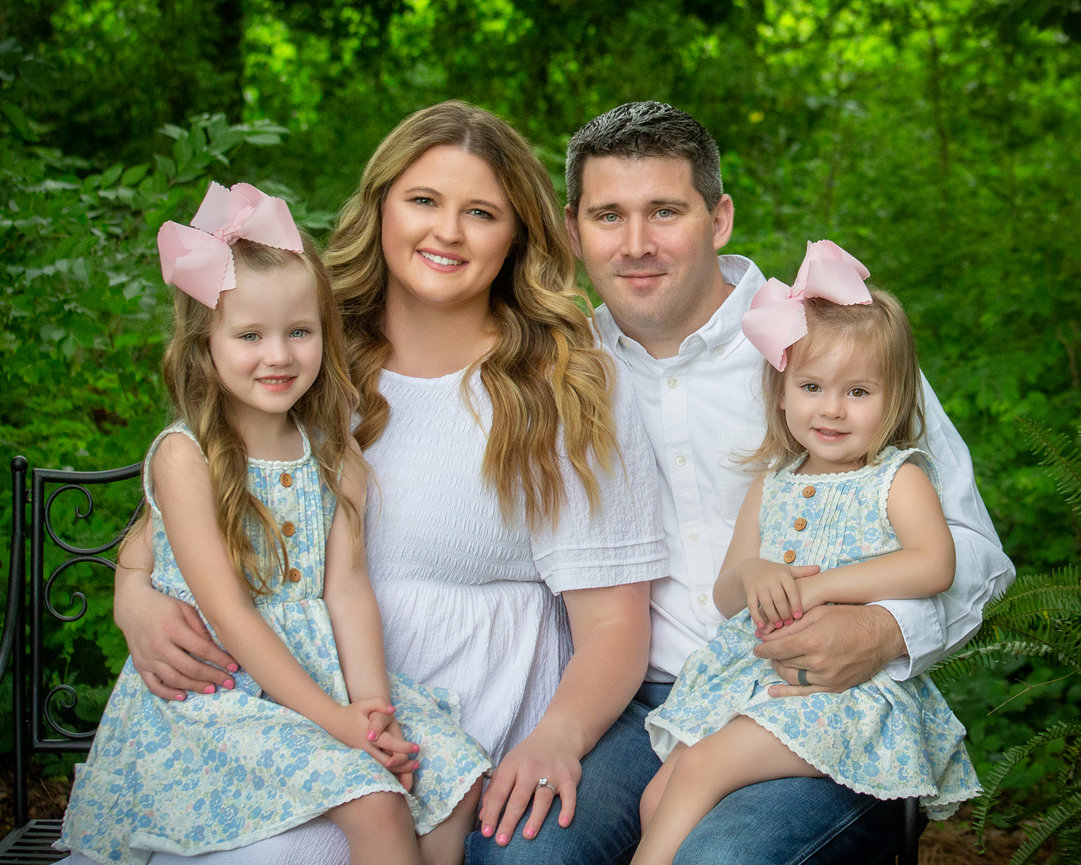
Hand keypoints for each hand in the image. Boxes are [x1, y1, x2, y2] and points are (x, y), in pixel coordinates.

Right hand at [118, 585, 237, 699]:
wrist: (132, 607)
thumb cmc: (164, 606)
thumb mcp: (185, 608)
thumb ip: (200, 627)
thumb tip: (214, 647)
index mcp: (173, 629)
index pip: (202, 649)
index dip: (220, 659)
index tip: (234, 666)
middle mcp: (159, 646)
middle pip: (190, 668)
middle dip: (212, 677)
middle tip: (229, 683)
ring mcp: (148, 658)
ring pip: (174, 679)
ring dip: (195, 687)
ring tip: (212, 689)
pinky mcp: (140, 666)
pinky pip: (154, 685)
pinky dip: (168, 693)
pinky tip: (183, 696)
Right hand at [331, 699, 419, 788]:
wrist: (335, 722)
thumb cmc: (352, 711)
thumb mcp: (365, 703)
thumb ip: (379, 704)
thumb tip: (393, 710)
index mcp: (368, 736)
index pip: (389, 743)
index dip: (403, 747)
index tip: (416, 748)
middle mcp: (366, 749)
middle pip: (387, 762)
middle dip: (403, 765)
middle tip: (417, 764)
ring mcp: (363, 756)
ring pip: (382, 769)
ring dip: (398, 770)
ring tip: (412, 768)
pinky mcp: (362, 759)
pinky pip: (377, 769)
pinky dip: (389, 772)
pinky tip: (400, 772)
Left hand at [478, 726, 580, 844]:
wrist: (558, 735)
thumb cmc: (529, 755)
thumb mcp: (508, 765)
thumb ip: (495, 789)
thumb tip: (483, 816)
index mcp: (512, 765)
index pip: (499, 792)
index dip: (491, 813)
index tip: (486, 832)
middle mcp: (530, 768)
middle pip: (519, 798)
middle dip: (509, 821)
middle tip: (501, 842)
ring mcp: (551, 772)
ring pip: (542, 798)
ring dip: (535, 818)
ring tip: (527, 836)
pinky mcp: (569, 777)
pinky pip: (569, 796)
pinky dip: (567, 809)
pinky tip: (562, 824)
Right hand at [735, 559, 818, 632]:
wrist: (751, 567)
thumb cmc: (775, 572)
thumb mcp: (788, 570)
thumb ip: (803, 572)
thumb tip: (819, 568)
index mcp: (782, 575)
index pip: (791, 590)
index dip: (796, 604)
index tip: (799, 616)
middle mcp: (770, 580)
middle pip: (779, 599)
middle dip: (784, 613)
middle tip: (789, 623)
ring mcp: (759, 586)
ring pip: (766, 603)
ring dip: (773, 616)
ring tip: (779, 625)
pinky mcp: (749, 591)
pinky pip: (752, 605)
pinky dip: (756, 616)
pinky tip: (762, 626)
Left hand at [753, 603, 904, 695]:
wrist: (882, 634)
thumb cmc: (850, 618)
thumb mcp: (819, 614)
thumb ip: (792, 626)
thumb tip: (767, 634)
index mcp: (812, 641)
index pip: (778, 649)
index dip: (763, 649)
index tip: (756, 648)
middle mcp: (818, 662)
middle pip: (784, 662)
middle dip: (773, 657)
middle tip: (769, 651)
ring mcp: (827, 677)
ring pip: (792, 677)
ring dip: (780, 670)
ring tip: (776, 663)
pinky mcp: (835, 686)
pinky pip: (806, 693)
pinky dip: (788, 693)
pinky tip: (774, 691)